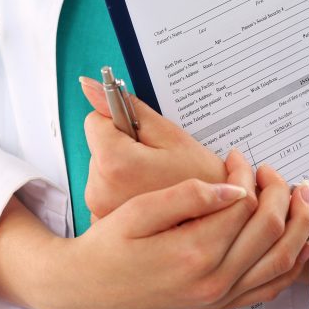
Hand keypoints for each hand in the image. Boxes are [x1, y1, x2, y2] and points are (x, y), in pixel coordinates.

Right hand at [33, 151, 308, 308]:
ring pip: (282, 262)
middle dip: (279, 194)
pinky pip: (269, 289)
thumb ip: (186, 197)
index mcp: (193, 251)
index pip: (243, 205)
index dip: (247, 176)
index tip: (237, 158)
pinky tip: (301, 246)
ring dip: (299, 227)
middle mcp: (214, 279)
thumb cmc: (104, 250)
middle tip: (270, 173)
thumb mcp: (135, 213)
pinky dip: (293, 267)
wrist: (83, 293)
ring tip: (301, 199)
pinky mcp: (217, 306)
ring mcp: (218, 297)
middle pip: (270, 231)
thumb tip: (232, 188)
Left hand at [79, 76, 225, 218]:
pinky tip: (148, 194)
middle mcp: (97, 189)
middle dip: (123, 146)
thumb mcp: (171, 137)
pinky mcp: (102, 221)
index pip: (95, 121)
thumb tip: (90, 86)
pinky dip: (123, 187)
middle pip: (98, 147)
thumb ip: (130, 109)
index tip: (143, 133)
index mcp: (113, 163)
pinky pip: (105, 189)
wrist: (218, 222)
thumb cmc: (202, 179)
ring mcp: (98, 209)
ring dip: (123, 167)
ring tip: (156, 179)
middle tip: (157, 160)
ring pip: (102, 168)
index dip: (121, 121)